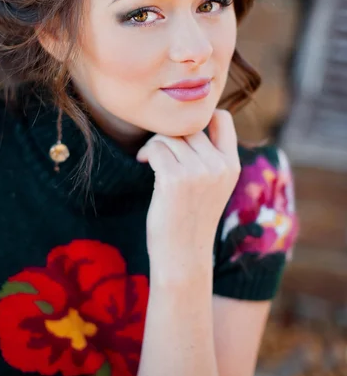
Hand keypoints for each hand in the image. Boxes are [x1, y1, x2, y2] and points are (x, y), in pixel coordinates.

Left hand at [136, 110, 240, 282]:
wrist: (183, 256)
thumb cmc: (191, 219)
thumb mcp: (213, 185)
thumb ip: (209, 156)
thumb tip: (187, 122)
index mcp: (232, 165)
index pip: (222, 118)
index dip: (199, 119)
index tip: (181, 134)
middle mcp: (219, 166)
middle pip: (189, 126)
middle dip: (169, 134)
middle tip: (158, 151)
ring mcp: (199, 172)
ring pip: (170, 136)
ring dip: (155, 144)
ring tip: (150, 159)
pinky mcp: (175, 179)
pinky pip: (156, 148)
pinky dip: (146, 152)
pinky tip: (144, 163)